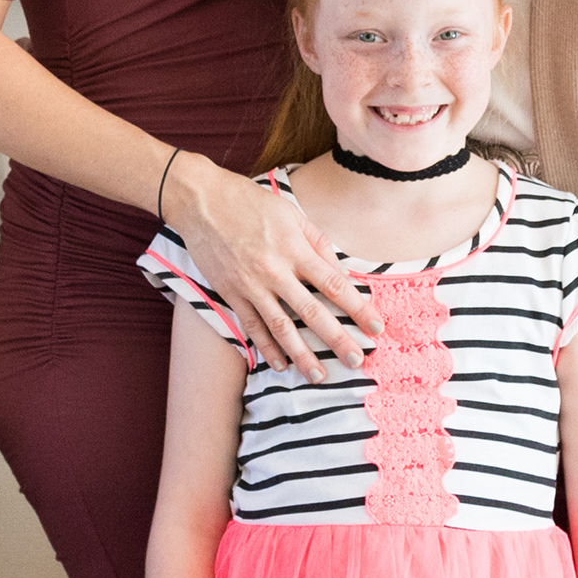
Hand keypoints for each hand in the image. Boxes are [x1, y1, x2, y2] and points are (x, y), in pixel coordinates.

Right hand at [171, 154, 379, 380]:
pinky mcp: (231, 294)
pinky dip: (266, 348)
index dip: (358, 308)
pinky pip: (252, 327)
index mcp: (295, 249)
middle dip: (337, 340)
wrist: (202, 202)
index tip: (375, 328)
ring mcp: (251, 285)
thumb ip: (318, 243)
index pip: (334, 284)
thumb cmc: (251, 203)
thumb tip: (340, 272)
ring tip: (319, 376)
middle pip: (312, 313)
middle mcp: (275, 270)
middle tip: (356, 361)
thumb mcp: (292, 214)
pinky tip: (280, 364)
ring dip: (302, 355)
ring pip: (281, 328)